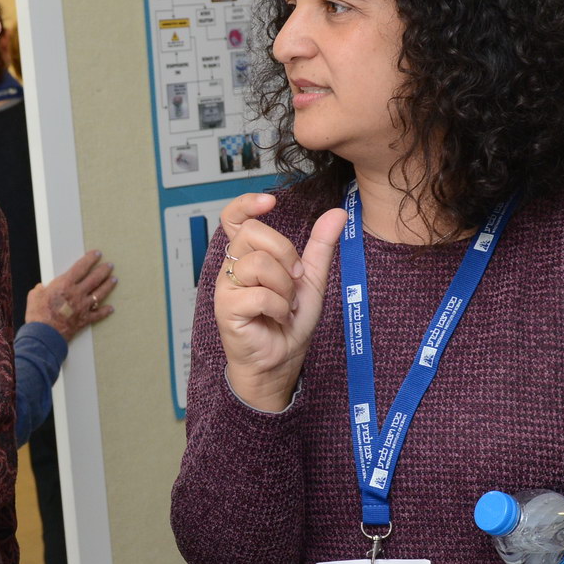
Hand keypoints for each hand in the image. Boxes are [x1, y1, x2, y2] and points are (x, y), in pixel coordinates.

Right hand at [29, 249, 117, 339]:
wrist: (44, 334)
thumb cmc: (38, 314)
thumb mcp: (34, 296)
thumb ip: (40, 289)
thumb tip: (41, 288)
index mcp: (65, 284)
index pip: (81, 267)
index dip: (90, 259)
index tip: (97, 254)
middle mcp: (77, 293)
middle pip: (94, 279)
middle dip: (103, 270)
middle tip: (110, 266)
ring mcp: (83, 307)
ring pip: (99, 294)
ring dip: (108, 286)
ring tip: (114, 279)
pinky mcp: (84, 319)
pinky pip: (98, 314)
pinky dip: (105, 311)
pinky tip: (111, 308)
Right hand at [213, 194, 350, 412]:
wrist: (281, 360)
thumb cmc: (288, 323)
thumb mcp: (311, 280)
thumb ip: (320, 246)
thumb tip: (337, 213)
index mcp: (249, 255)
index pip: (234, 217)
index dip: (247, 204)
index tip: (270, 202)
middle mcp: (233, 267)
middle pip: (252, 233)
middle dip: (285, 253)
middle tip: (294, 279)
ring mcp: (226, 287)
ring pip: (257, 263)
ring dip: (283, 287)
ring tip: (285, 305)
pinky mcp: (226, 308)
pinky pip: (258, 294)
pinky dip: (278, 306)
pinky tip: (278, 317)